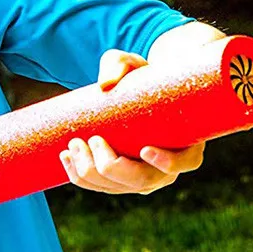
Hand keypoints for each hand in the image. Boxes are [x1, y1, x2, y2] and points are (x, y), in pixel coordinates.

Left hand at [59, 49, 205, 195]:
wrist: (135, 93)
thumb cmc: (143, 78)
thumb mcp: (135, 64)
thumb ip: (121, 64)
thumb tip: (105, 85)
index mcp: (186, 142)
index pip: (185, 162)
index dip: (166, 162)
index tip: (145, 149)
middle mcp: (167, 168)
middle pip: (142, 181)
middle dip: (112, 167)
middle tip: (93, 139)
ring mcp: (143, 178)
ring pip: (117, 187)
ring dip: (90, 173)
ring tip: (72, 145)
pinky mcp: (121, 179)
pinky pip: (101, 186)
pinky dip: (81, 177)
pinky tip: (66, 159)